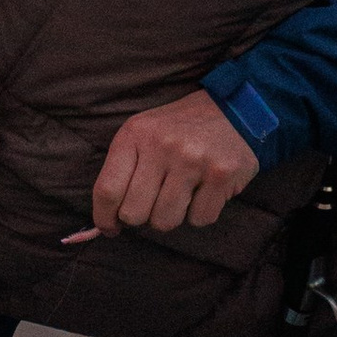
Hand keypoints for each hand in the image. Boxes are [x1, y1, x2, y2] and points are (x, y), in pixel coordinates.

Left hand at [87, 89, 258, 237]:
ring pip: (165, 221)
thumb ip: (121, 173)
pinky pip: (199, 219)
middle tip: (154, 203)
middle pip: (134, 213)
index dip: (104, 218)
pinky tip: (204, 191)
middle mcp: (162, 146)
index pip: (107, 191)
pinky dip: (201, 212)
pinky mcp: (221, 174)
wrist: (232, 109)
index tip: (110, 227)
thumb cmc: (179, 130)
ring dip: (172, 216)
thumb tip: (105, 225)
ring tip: (181, 194)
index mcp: (135, 134)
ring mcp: (193, 160)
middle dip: (142, 216)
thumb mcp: (143, 135)